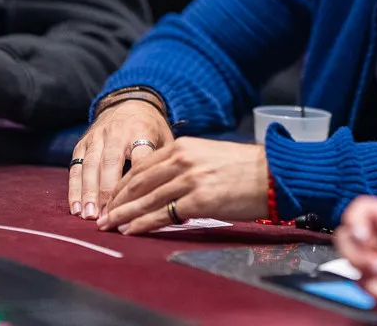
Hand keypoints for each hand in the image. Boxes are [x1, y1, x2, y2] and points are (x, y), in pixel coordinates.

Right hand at [69, 99, 171, 219]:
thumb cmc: (152, 129)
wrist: (129, 102)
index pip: (139, 156)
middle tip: (106, 216)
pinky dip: (74, 188)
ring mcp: (97, 137)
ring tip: (89, 215)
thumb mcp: (165, 138)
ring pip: (90, 165)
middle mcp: (117, 133)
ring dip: (88, 192)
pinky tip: (76, 207)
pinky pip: (76, 166)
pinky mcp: (83, 142)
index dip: (136, 181)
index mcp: (141, 131)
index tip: (134, 204)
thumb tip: (173, 196)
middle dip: (107, 191)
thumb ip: (166, 163)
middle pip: (110, 162)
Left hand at [97, 137, 267, 233]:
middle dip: (117, 201)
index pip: (142, 166)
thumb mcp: (209, 155)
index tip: (111, 197)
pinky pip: (162, 215)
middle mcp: (183, 159)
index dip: (123, 184)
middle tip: (103, 215)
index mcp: (184, 146)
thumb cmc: (245, 168)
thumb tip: (163, 184)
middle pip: (139, 182)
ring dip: (124, 215)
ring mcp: (190, 179)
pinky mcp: (199, 200)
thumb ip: (184, 164)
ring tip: (110, 226)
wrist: (274, 174)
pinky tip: (132, 230)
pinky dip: (143, 224)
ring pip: (146, 199)